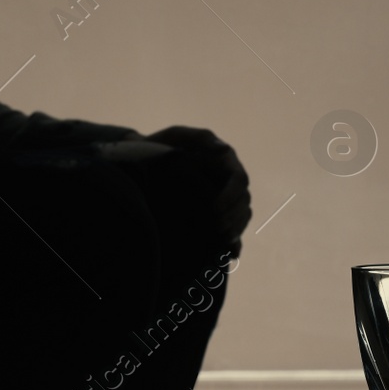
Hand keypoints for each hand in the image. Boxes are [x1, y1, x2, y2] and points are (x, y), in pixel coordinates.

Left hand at [133, 127, 251, 256]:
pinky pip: (234, 227)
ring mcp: (225, 197)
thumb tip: (224, 149)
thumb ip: (200, 138)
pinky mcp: (218, 213)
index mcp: (225, 161)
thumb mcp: (177, 136)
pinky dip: (233, 240)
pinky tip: (228, 253)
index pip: (239, 179)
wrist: (144, 162)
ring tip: (220, 242)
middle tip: (216, 229)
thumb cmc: (162, 146)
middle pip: (244, 201)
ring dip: (235, 230)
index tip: (214, 209)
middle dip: (233, 217)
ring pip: (243, 215)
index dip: (230, 196)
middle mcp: (229, 180)